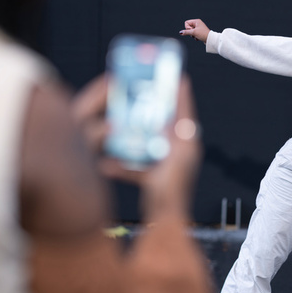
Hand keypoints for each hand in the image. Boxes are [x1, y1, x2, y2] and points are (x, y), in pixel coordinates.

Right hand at [75, 74, 200, 221]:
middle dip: (150, 111)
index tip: (176, 75)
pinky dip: (120, 165)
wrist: (164, 218)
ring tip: (115, 126)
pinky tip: (104, 163)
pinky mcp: (151, 178)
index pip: (185, 111)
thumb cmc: (173, 188)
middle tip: (137, 95)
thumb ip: (178, 131)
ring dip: (130, 137)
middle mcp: (178, 152)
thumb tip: (177, 106)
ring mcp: (164, 165)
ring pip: (145, 144)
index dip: (181, 93)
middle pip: (163, 124)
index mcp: (187, 143)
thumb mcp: (178, 154)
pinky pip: (133, 166)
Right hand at [180, 19, 210, 43]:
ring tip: (197, 36)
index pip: (186, 22)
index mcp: (196, 21)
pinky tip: (198, 38)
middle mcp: (197, 23)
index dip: (187, 27)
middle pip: (188, 28)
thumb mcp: (194, 32)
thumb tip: (180, 32)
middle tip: (195, 33)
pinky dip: (195, 37)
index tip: (192, 30)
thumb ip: (186, 32)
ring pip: (190, 32)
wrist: (210, 39)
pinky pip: (193, 34)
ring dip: (193, 35)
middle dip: (190, 32)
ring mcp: (198, 28)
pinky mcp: (199, 32)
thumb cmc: (203, 34)